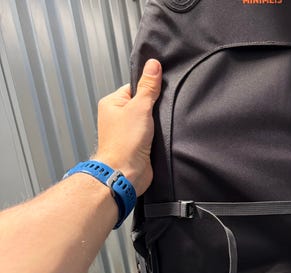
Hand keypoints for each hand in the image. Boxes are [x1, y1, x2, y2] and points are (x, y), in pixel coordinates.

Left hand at [94, 59, 161, 195]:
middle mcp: (118, 118)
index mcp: (112, 103)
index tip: (160, 91)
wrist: (125, 173)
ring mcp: (128, 133)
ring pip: (149, 121)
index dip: (149, 89)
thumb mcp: (140, 107)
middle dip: (155, 108)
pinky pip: (151, 136)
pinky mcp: (138, 146)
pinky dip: (158, 136)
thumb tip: (153, 65)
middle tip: (161, 112)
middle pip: (143, 104)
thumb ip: (148, 87)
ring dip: (157, 124)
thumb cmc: (124, 143)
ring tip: (160, 127)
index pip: (134, 87)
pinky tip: (162, 137)